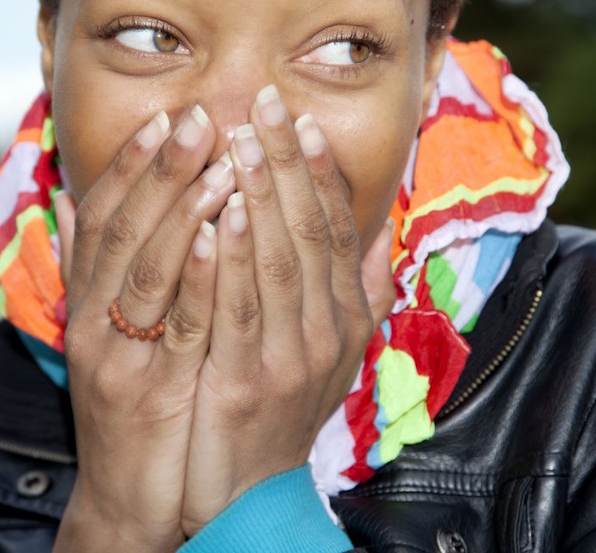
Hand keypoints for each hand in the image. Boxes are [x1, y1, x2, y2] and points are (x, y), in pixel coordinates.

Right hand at [52, 106, 236, 552]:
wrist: (129, 495)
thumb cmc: (136, 404)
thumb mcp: (115, 330)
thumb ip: (107, 268)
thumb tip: (91, 200)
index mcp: (88, 300)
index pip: (104, 215)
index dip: (133, 163)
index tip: (169, 115)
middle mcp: (93, 320)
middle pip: (122, 229)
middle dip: (163, 167)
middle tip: (201, 114)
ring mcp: (118, 356)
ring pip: (146, 267)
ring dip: (183, 208)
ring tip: (222, 158)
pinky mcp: (148, 392)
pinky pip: (176, 327)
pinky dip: (198, 276)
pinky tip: (223, 235)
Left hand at [180, 86, 395, 535]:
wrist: (250, 495)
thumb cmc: (280, 410)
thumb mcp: (331, 351)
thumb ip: (355, 288)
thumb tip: (379, 225)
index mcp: (344, 317)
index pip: (336, 229)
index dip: (319, 171)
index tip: (299, 118)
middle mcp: (327, 331)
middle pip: (308, 231)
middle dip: (285, 162)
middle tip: (264, 101)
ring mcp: (290, 357)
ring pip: (277, 261)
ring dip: (259, 195)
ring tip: (240, 139)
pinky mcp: (246, 382)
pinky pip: (237, 310)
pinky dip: (229, 260)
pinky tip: (217, 216)